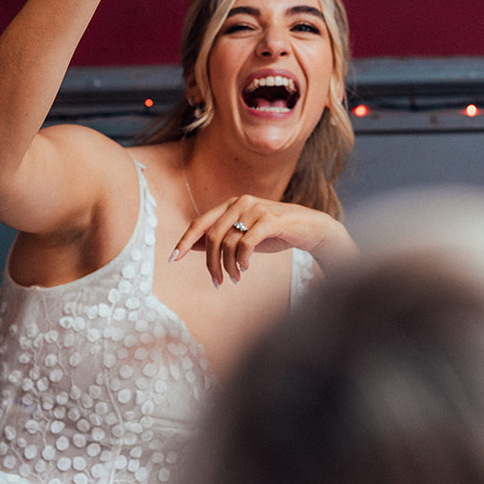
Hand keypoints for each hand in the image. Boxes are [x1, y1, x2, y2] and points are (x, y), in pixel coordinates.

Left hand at [169, 195, 356, 286]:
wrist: (311, 228)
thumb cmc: (275, 233)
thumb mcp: (244, 236)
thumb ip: (221, 238)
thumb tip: (192, 246)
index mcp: (231, 203)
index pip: (200, 222)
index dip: (185, 240)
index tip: (172, 258)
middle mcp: (241, 202)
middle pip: (212, 236)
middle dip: (211, 263)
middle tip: (217, 282)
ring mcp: (255, 208)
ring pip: (228, 243)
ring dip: (228, 266)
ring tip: (235, 279)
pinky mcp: (270, 219)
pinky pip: (246, 243)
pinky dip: (242, 260)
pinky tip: (246, 269)